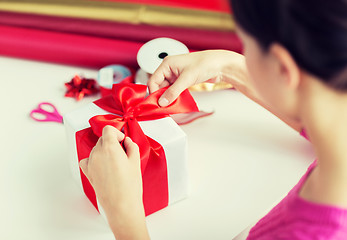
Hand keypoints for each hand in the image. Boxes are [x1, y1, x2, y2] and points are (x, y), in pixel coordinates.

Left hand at [79, 125, 149, 239]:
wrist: (122, 205)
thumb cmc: (129, 187)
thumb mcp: (135, 162)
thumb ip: (131, 146)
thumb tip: (127, 142)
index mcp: (109, 148)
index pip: (108, 130)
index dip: (117, 132)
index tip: (122, 139)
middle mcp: (97, 154)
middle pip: (102, 139)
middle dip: (112, 142)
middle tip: (122, 151)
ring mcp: (91, 163)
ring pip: (96, 149)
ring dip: (104, 150)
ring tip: (115, 162)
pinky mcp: (88, 173)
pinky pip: (87, 160)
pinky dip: (94, 159)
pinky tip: (103, 165)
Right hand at [148, 50, 246, 106]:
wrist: (220, 65)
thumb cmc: (205, 64)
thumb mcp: (186, 79)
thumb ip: (173, 92)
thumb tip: (162, 102)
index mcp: (167, 64)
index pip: (153, 80)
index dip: (154, 93)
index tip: (156, 104)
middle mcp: (170, 68)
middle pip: (159, 86)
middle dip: (161, 96)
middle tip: (164, 107)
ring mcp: (176, 74)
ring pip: (166, 89)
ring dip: (169, 97)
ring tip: (171, 105)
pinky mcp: (182, 80)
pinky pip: (174, 90)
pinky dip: (175, 96)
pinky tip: (177, 101)